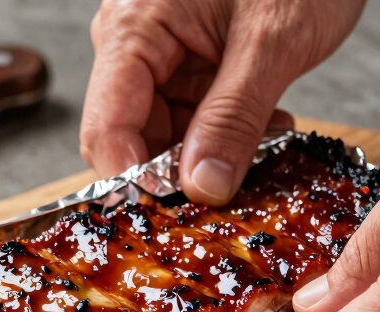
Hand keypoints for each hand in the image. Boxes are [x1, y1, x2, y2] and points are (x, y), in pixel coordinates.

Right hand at [80, 0, 364, 204]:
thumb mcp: (272, 41)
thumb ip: (234, 118)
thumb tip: (202, 188)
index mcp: (133, 27)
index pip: (106, 128)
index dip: (137, 181)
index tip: (182, 215)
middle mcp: (135, 45)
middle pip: (133, 140)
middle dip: (182, 174)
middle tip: (238, 188)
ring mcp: (163, 57)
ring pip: (167, 138)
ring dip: (214, 157)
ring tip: (266, 144)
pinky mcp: (191, 65)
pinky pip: (195, 121)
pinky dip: (230, 135)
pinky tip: (268, 127)